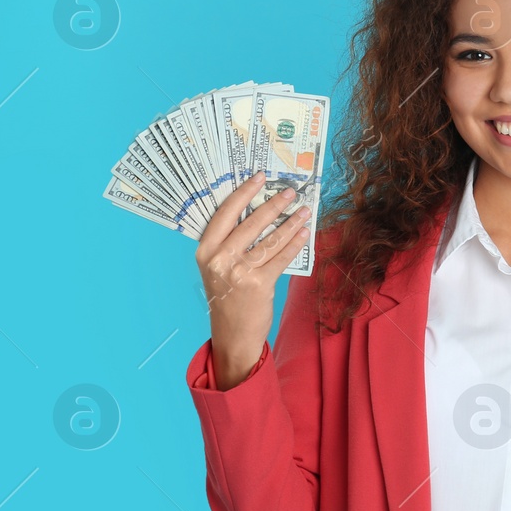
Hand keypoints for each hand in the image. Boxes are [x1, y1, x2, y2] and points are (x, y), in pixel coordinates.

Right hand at [194, 172, 311, 388]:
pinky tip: (304, 234)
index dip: (244, 193)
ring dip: (291, 223)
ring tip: (304, 211)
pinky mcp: (259, 284)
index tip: (260, 177)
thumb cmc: (227, 296)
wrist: (232, 333)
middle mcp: (220, 259)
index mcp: (206, 250)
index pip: (225, 213)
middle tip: (291, 192)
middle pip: (251, 223)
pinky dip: (295, 244)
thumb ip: (228, 243)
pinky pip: (281, 257)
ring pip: (270, 239)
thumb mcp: (217, 267)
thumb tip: (256, 211)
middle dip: (274, 204)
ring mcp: (239, 271)